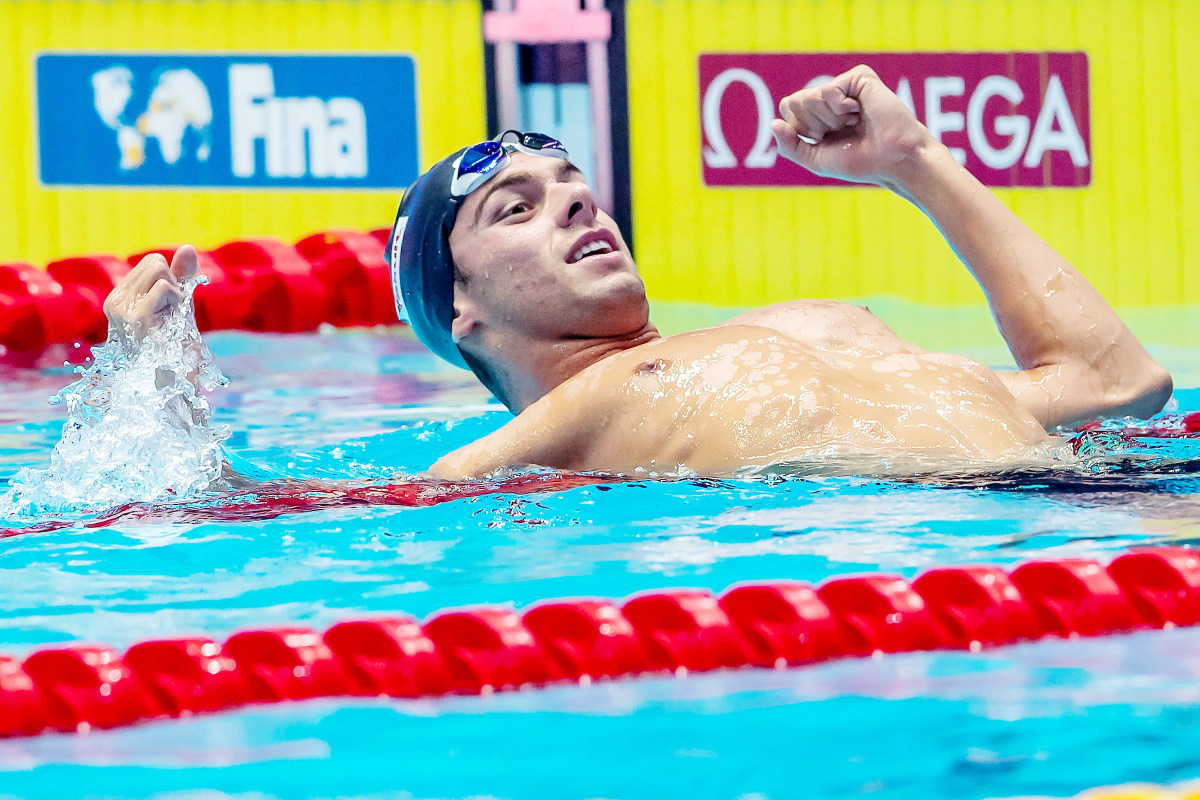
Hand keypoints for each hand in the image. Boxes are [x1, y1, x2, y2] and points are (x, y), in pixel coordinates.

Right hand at [103, 245, 199, 342]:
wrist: (177, 379)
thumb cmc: (176, 342)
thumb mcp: (178, 302)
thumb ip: (182, 275)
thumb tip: (187, 247)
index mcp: (119, 297)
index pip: (152, 262)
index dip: (170, 282)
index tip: (168, 308)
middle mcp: (114, 302)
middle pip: (155, 262)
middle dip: (173, 284)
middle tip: (171, 315)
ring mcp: (122, 310)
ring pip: (160, 270)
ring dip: (176, 295)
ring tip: (169, 320)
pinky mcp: (136, 317)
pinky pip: (165, 287)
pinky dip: (177, 302)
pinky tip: (171, 324)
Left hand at [771, 65, 936, 185]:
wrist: (892, 159)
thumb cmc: (860, 162)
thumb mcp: (816, 159)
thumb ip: (791, 145)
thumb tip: (773, 124)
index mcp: (818, 114)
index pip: (788, 108)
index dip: (802, 129)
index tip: (825, 139)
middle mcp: (829, 97)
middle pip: (795, 101)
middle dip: (814, 124)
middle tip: (841, 131)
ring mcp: (844, 85)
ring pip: (810, 96)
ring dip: (829, 119)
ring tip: (853, 122)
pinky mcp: (859, 77)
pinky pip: (829, 89)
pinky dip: (841, 109)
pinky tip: (859, 113)